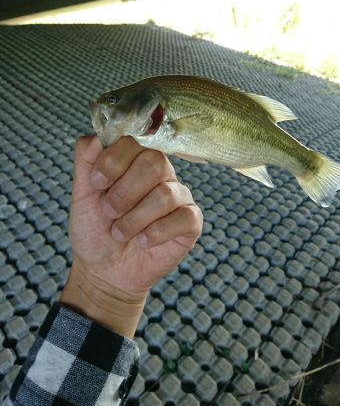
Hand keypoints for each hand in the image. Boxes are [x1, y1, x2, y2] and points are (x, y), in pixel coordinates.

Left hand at [61, 136, 202, 336]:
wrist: (103, 270)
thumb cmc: (95, 228)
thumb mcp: (82, 193)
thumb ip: (87, 160)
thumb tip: (99, 135)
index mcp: (136, 161)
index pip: (136, 140)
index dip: (114, 161)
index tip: (96, 184)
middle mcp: (161, 174)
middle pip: (155, 162)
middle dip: (124, 192)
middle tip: (108, 211)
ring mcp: (178, 197)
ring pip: (165, 194)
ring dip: (134, 219)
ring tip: (119, 233)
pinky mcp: (190, 222)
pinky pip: (183, 218)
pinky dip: (156, 233)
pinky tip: (142, 242)